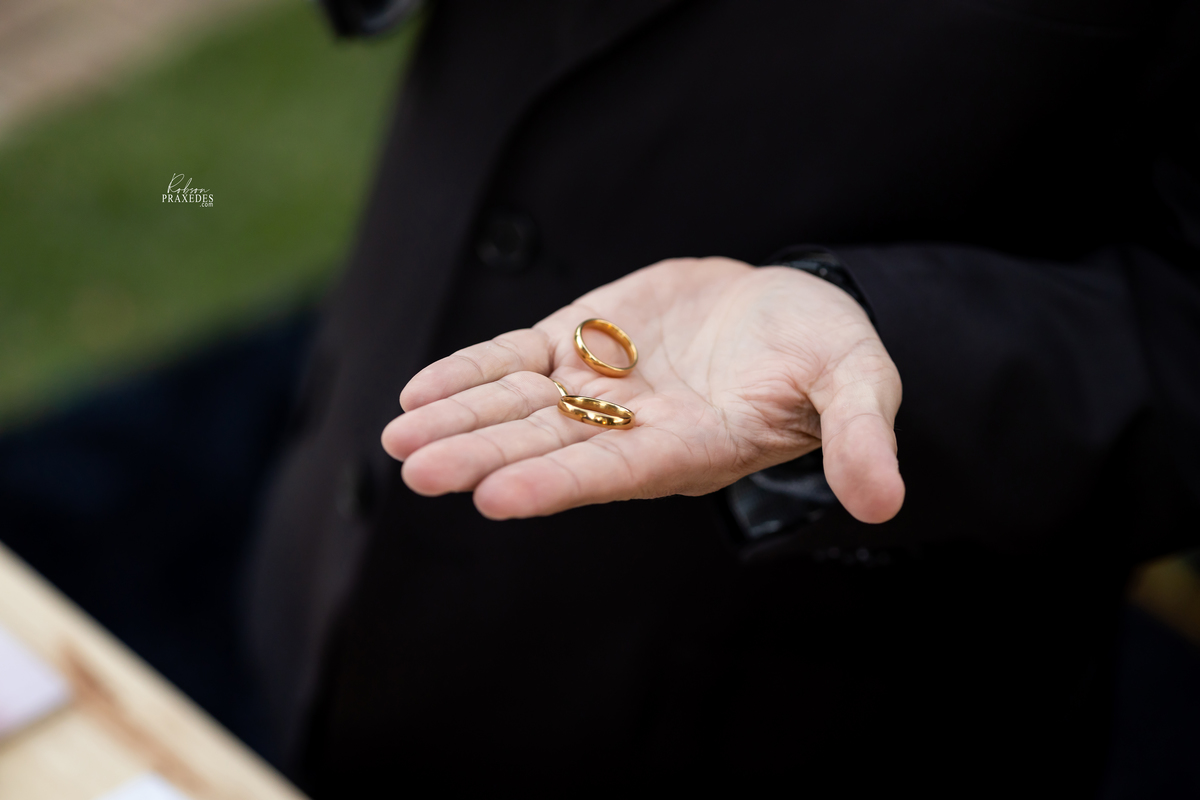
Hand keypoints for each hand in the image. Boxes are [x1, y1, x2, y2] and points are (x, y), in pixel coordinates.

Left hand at [382, 257, 903, 522]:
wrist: (785, 309)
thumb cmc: (826, 351)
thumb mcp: (856, 382)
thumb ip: (858, 435)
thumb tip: (886, 500)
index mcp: (695, 444)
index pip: (620, 472)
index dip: (561, 483)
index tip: (495, 498)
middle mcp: (636, 427)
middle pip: (551, 444)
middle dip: (483, 454)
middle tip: (415, 469)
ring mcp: (603, 386)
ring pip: (521, 405)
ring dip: (460, 419)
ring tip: (398, 438)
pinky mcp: (584, 341)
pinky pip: (518, 359)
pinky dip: (472, 371)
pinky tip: (420, 391)